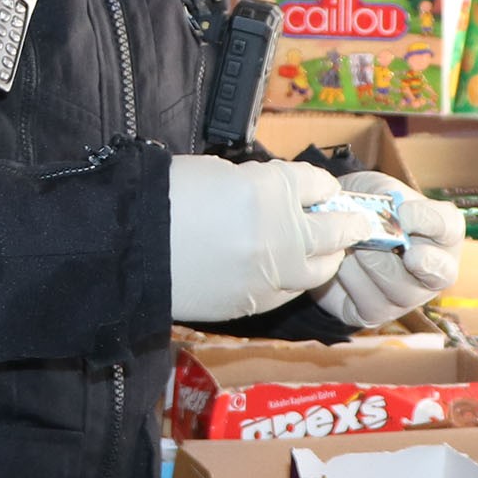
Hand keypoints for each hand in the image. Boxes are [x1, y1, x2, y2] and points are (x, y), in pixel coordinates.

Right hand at [168, 155, 353, 320]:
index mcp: (271, 188)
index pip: (320, 185)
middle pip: (337, 228)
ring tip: (323, 251)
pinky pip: (291, 292)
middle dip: (346, 223)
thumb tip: (279, 197)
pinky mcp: (256, 304)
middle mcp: (282, 233)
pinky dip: (294, 281)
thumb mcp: (217, 173)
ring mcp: (272, 273)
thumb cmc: (164, 200)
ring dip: (327, 257)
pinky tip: (282, 273)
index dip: (319, 187)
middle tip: (351, 222)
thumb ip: (259, 185)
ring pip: (323, 268)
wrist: (126, 249)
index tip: (318, 191)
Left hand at [313, 172, 466, 332]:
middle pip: (440, 274)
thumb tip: (389, 210)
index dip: (431, 222)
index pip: (451, 228)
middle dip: (420, 261)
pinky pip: (371, 306)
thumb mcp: (370, 189)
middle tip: (403, 250)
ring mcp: (407, 297)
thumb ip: (382, 194)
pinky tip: (339, 265)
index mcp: (439, 233)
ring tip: (351, 247)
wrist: (324, 234)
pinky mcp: (376, 314)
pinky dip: (352, 283)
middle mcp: (433, 270)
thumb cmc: (359, 208)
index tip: (404, 213)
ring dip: (374, 266)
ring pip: (402, 293)